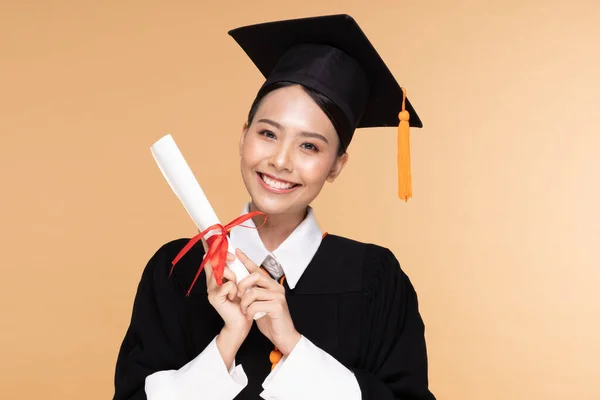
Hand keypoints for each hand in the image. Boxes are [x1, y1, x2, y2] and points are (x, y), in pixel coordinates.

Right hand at [202, 239, 251, 367]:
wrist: (241, 321)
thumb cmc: (242, 301)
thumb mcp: (240, 281)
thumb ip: (235, 268)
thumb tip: (234, 252)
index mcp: (216, 276)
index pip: (208, 257)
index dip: (207, 245)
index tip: (204, 232)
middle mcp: (211, 281)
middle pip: (212, 260)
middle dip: (224, 256)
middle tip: (232, 258)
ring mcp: (211, 290)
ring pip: (221, 272)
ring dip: (233, 276)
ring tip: (237, 289)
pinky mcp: (214, 298)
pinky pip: (227, 285)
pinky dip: (234, 289)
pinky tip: (235, 298)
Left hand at [236, 249, 301, 356]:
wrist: (283, 336)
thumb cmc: (271, 320)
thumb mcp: (259, 303)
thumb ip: (254, 293)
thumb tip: (240, 284)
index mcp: (272, 285)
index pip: (257, 269)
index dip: (246, 260)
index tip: (237, 251)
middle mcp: (276, 287)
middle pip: (255, 277)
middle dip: (242, 285)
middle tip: (238, 295)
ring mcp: (278, 296)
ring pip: (253, 292)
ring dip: (244, 302)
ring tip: (244, 310)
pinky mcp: (277, 306)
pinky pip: (256, 304)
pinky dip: (249, 311)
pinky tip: (251, 316)